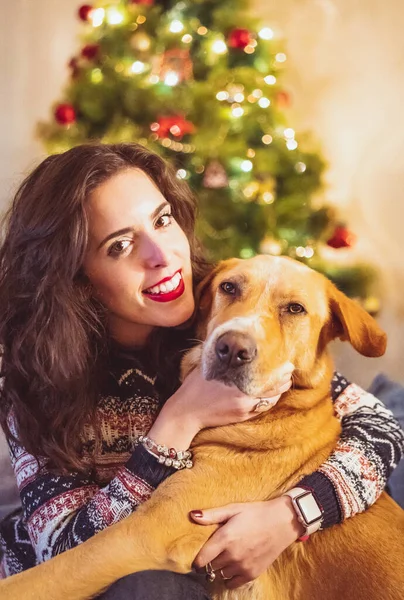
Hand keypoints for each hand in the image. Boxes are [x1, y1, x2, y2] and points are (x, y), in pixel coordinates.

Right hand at [148, 365, 292, 449]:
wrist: (186, 413)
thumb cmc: (194, 387)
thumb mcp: (206, 366)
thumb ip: (220, 355)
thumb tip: (228, 339)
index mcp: (235, 382)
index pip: (266, 377)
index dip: (279, 371)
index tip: (287, 363)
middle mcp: (243, 398)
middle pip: (272, 390)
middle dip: (283, 380)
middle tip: (289, 370)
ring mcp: (243, 409)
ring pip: (270, 400)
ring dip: (279, 391)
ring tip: (285, 381)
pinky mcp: (241, 417)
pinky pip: (262, 408)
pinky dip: (269, 400)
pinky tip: (272, 394)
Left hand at [190, 497, 303, 588]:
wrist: (282, 522)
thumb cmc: (256, 513)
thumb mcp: (233, 509)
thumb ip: (212, 515)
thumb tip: (192, 515)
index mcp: (225, 538)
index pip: (202, 559)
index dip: (196, 561)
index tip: (196, 560)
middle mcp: (232, 555)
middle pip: (211, 566)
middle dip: (209, 561)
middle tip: (214, 554)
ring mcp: (243, 566)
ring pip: (221, 574)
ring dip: (220, 568)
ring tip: (224, 558)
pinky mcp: (252, 573)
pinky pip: (233, 583)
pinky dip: (229, 578)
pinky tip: (232, 568)